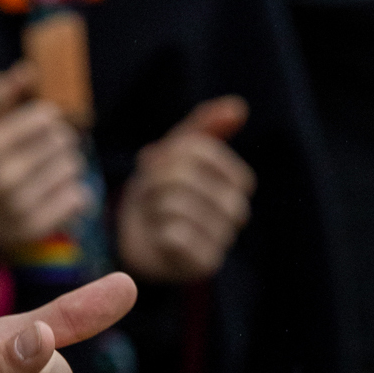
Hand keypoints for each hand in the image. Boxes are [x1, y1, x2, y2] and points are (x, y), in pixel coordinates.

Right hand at [0, 61, 90, 252]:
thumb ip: (0, 96)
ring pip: (73, 165)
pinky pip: (79, 196)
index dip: (47, 116)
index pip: (44, 116)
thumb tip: (27, 69)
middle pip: (61, 139)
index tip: (39, 123)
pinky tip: (55, 193)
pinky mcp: (36, 228)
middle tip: (45, 149)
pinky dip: (73, 191)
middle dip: (58, 139)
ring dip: (68, 163)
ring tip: (49, 170)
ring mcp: (16, 207)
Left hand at [115, 97, 254, 283]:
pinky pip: (176, 236)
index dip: (171, 152)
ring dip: (153, 206)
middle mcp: (237, 211)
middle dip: (156, 178)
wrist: (135, 235)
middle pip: (187, 176)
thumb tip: (238, 107)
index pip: (203, 150)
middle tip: (150, 190)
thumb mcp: (176, 151)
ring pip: (178, 206)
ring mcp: (223, 240)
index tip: (158, 161)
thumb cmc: (159, 188)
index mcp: (237, 180)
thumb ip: (205, 127)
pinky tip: (160, 238)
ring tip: (154, 213)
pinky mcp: (204, 265)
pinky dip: (157, 232)